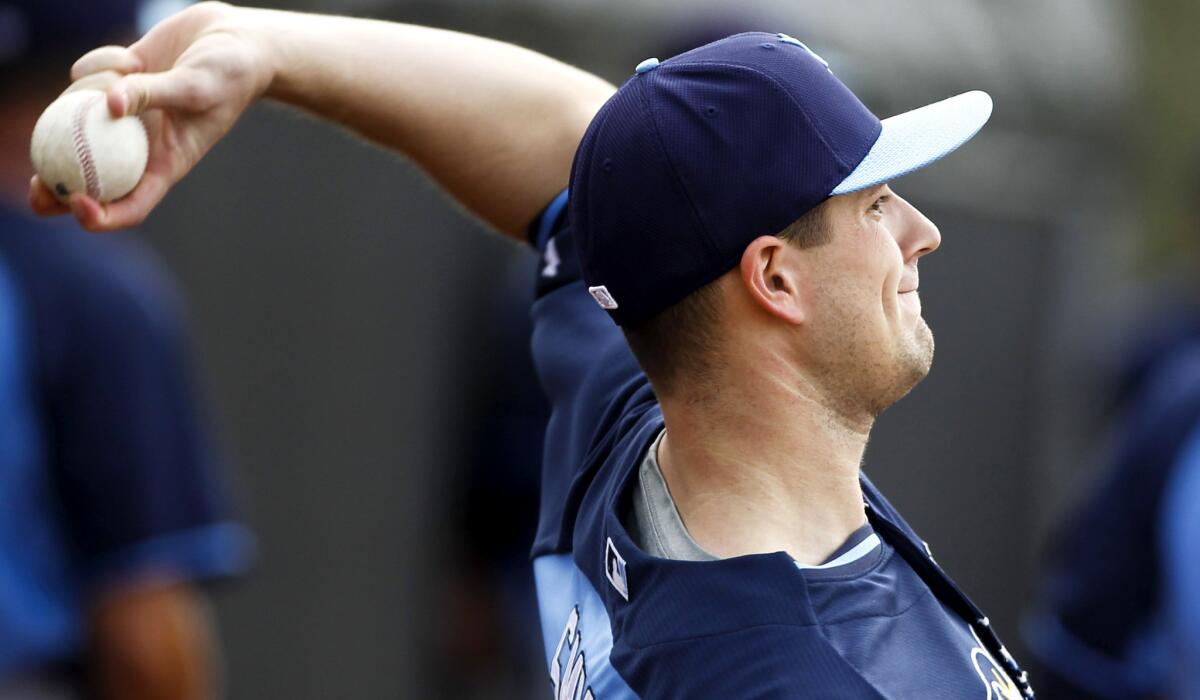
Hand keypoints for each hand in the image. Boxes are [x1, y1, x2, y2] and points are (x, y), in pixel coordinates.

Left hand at [29, 2, 272, 231]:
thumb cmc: (229, 73)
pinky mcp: (109, 86)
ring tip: (130, 71)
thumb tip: (110, 103)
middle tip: (35, 183)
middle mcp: (137, 146)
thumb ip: (154, 93)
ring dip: (88, 93)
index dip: (100, 216)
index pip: (130, 205)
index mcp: (164, 164)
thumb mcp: (197, 87)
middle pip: (88, 180)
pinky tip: (131, 58)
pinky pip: (80, 81)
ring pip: (74, 121)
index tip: (78, 202)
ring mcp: (119, 117)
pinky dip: (97, 65)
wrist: (230, 40)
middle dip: (55, 189)